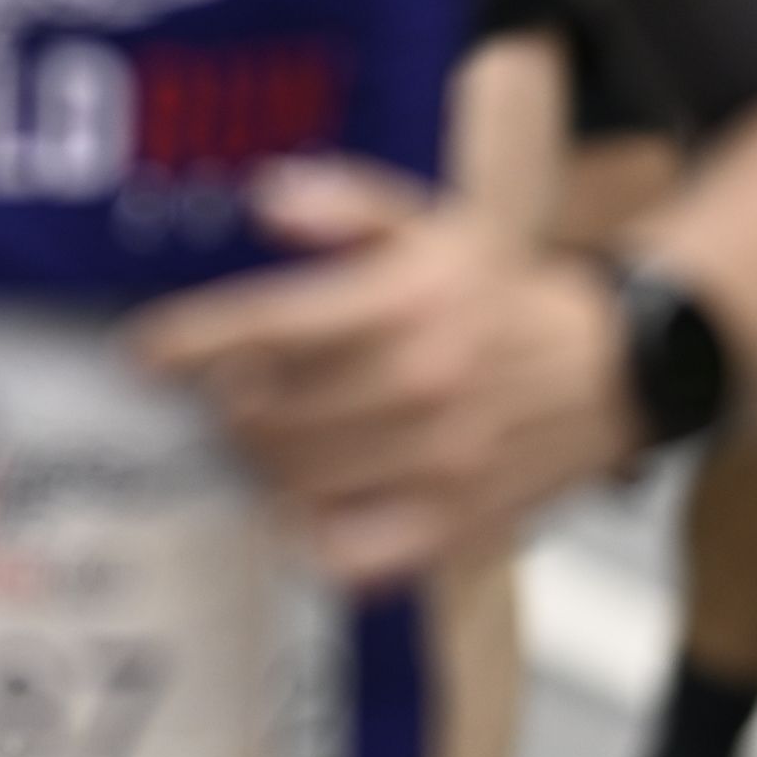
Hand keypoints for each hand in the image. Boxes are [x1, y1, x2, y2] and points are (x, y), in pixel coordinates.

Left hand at [125, 157, 634, 588]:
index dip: (188, 343)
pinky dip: (314, 540)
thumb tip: (265, 200)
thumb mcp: (431, 222)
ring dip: (262, 467)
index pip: (264, 326)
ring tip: (264, 446)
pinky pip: (354, 556)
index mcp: (404, 300)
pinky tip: (307, 509)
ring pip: (297, 484)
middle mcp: (418, 382)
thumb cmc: (501, 292)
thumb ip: (343, 205)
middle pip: (268, 418)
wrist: (612, 365)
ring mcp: (437, 463)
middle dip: (227, 411)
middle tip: (226, 403)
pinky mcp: (456, 525)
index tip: (144, 354)